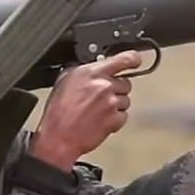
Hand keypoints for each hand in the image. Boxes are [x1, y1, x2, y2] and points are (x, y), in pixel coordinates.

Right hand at [30, 50, 142, 170]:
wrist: (58, 136)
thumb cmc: (59, 112)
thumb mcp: (65, 80)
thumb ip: (86, 72)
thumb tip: (97, 68)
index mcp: (92, 73)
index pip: (123, 59)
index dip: (132, 59)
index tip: (135, 60)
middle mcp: (104, 86)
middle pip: (125, 83)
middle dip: (116, 90)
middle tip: (101, 98)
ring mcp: (111, 103)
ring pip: (125, 100)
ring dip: (115, 106)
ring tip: (97, 112)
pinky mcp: (115, 119)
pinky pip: (123, 116)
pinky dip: (115, 120)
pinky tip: (100, 121)